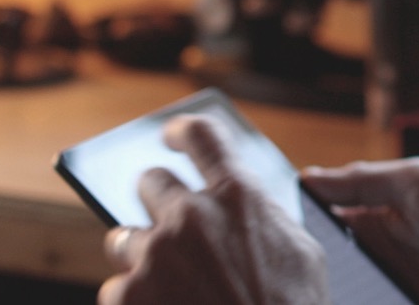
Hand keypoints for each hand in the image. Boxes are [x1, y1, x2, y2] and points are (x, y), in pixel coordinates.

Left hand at [100, 115, 329, 304]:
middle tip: (168, 227)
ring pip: (124, 238)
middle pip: (151, 182)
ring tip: (167, 288)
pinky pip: (117, 291)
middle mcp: (190, 216)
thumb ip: (265, 220)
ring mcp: (154, 256)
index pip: (203, 136)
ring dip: (140, 258)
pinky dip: (134, 304)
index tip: (171, 135)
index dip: (184, 131)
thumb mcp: (301, 255)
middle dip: (157, 202)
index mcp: (237, 196)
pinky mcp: (127, 295)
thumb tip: (246, 208)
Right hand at [303, 158, 418, 304]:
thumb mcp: (415, 182)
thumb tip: (308, 177)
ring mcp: (393, 290)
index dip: (302, 233)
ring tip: (310, 297)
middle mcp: (379, 258)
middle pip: (331, 271)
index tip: (276, 242)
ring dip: (335, 294)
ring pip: (349, 295)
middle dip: (313, 276)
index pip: (325, 228)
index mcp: (376, 219)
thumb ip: (363, 180)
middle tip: (294, 280)